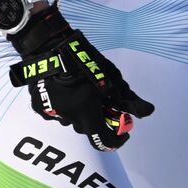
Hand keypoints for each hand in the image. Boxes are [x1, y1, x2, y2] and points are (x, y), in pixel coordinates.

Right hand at [6, 2, 153, 150]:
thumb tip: (149, 111)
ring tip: (82, 91)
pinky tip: (66, 89)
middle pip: (87, 127)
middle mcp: (69, 118)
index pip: (103, 141)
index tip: (123, 133)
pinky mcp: (39, 105)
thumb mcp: (112, 80)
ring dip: (79, 111)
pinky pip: (56, 111)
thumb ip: (129, 100)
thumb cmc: (85, 62)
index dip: (116, 141)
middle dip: (97, 118)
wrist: (51, 46)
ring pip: (71, 118)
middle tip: (102, 102)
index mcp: (87, 115)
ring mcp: (52, 113)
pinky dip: (63, 104)